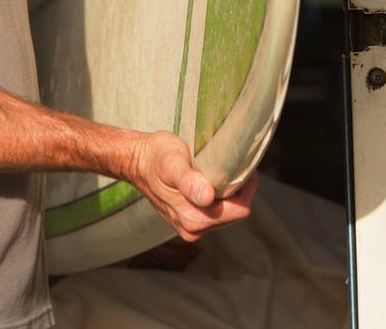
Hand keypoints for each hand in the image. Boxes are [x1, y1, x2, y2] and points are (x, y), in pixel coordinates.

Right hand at [125, 130, 256, 241]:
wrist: (138, 162)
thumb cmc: (156, 158)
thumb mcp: (172, 164)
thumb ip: (188, 181)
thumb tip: (206, 197)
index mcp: (192, 219)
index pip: (238, 211)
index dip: (247, 189)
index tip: (245, 166)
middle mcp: (193, 229)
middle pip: (235, 213)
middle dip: (239, 190)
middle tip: (233, 164)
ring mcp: (192, 227)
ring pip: (228, 213)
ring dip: (230, 193)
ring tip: (221, 170)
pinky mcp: (191, 220)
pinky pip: (218, 211)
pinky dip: (221, 196)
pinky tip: (212, 179)